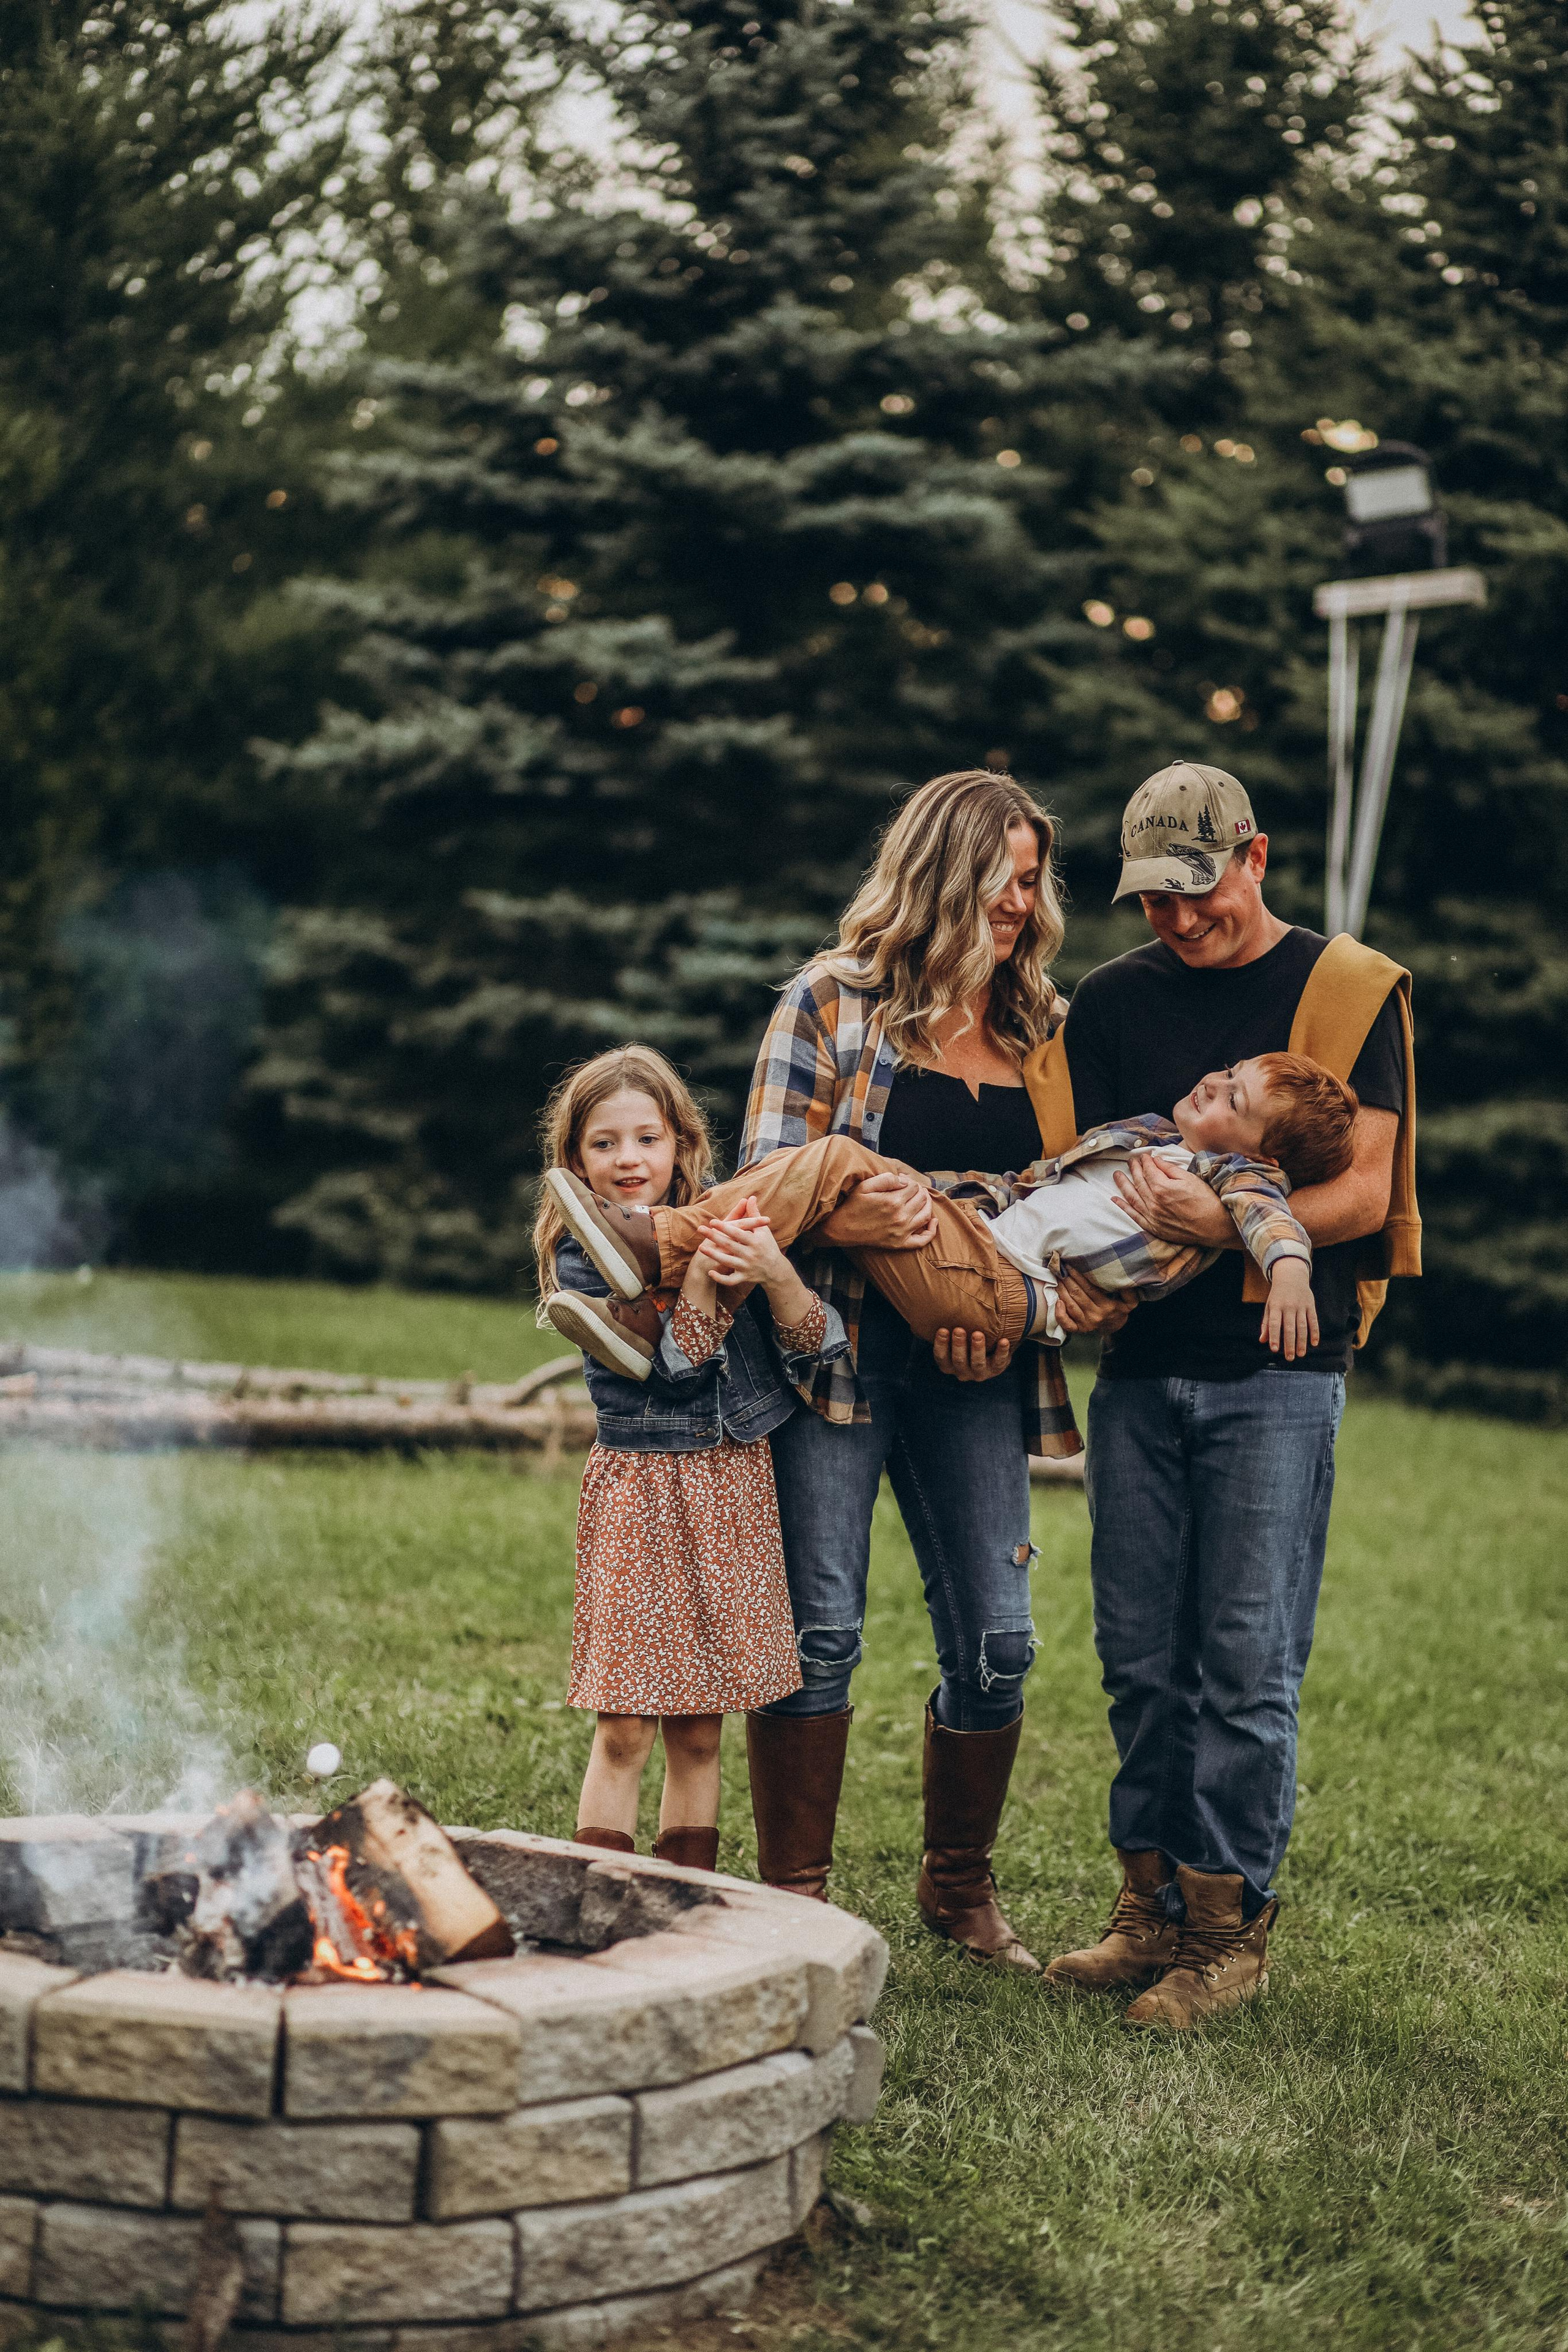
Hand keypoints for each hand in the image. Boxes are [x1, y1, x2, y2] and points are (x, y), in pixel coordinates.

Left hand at [696, 1201, 812, 1324]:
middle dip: (714, 1237)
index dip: (725, 1227)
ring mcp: (746, 1267)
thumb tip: (751, 1197)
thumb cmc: (768, 1246)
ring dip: (713, 1255)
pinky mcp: (744, 1278)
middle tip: (700, 1229)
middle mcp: (750, 1254)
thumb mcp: (764, 1230)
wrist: (776, 1270)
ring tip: (701, 1247)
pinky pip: (731, 1280)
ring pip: (727, 1261)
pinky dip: (720, 1278)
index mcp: (755, 1241)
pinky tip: (710, 1272)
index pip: (738, 1233)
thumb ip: (755, 1214)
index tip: (712, 1221)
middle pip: (729, 1245)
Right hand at [814, 1169, 936, 1251]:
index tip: (902, 1181)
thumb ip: (887, 1179)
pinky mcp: (900, 1243)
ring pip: (926, 1215)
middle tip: (910, 1189)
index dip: (909, 1181)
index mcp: (893, 1201)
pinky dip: (931, 1231)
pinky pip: (922, 1240)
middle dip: (919, 1190)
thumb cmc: (852, 1205)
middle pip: (921, 1198)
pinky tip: (933, 1221)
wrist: (841, 1229)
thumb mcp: (865, 1185)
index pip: (913, 1186)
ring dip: (928, 1204)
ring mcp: (902, 1232)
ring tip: (922, 1198)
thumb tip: (905, 1181)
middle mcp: (901, 1217)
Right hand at [932, 1328, 1013, 1381]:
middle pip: (958, 1360)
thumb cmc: (966, 1340)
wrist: (989, 1353)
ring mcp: (979, 1373)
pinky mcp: (996, 1369)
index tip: (942, 1329)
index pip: (941, 1357)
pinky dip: (1002, 1351)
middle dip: (959, 1345)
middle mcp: (962, 1371)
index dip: (941, 1345)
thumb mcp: (956, 1336)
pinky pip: (999, 1361)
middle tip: (959, 1329)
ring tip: (978, 1334)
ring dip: (977, 1349)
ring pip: (977, 1363)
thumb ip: (949, 1324)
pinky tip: (1004, 1340)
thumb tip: (939, 1296)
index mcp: (948, 1364)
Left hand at [1051, 1264, 1133, 1335]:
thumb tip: (1123, 1279)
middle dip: (1067, 1280)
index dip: (1078, 1276)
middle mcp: (1095, 1315)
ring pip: (1070, 1305)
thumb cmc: (1119, 1308)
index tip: (1071, 1265)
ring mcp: (1086, 1323)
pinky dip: (1060, 1314)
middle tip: (1060, 1268)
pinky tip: (1057, 1301)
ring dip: (1061, 1290)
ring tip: (1056, 1277)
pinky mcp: (1079, 1329)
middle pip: (1077, 1295)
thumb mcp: (1130, 1301)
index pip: (1090, 1288)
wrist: (1114, 1325)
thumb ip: (1129, 1291)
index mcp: (1107, 1307)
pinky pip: (1067, 1323)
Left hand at [1114, 1153, 1233, 1246]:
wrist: (1215, 1226)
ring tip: (1117, 1175)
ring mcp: (1152, 1216)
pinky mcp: (1154, 1228)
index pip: (1148, 1170)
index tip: (1143, 1156)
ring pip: (1132, 1197)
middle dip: (1134, 1169)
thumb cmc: (1206, 1201)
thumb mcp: (1190, 1178)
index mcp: (1162, 1188)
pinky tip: (1115, 1199)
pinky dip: (1123, 1207)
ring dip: (1123, 1184)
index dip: (1145, 1161)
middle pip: (1139, 1182)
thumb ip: (1170, 1169)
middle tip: (1130, 1161)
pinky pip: (1133, 1216)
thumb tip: (1156, 1160)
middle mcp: (1153, 1202)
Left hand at [1262, 1260, 1318, 1360]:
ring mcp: (1301, 1306)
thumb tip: (1262, 1340)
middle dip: (1289, 1344)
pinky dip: (1314, 1332)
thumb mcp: (1269, 1306)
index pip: (1274, 1324)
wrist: (1291, 1276)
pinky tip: (1314, 1343)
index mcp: (1276, 1306)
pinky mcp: (1310, 1305)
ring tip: (1300, 1354)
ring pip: (1302, 1326)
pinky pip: (1313, 1320)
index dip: (1274, 1337)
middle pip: (1289, 1328)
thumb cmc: (1277, 1295)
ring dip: (1302, 1341)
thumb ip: (1266, 1324)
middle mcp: (1288, 1306)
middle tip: (1289, 1357)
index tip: (1274, 1349)